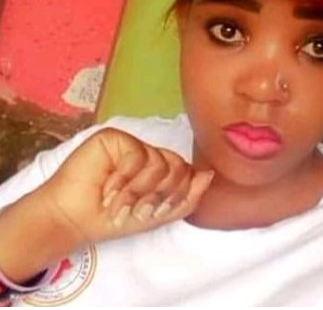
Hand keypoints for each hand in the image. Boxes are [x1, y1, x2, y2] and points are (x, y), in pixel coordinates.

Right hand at [40, 128, 213, 246]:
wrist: (76, 219)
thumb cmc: (115, 219)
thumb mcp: (159, 216)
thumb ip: (188, 198)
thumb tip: (210, 174)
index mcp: (162, 169)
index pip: (187, 173)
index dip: (174, 195)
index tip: (150, 214)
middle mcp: (150, 154)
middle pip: (178, 167)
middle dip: (158, 196)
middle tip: (136, 210)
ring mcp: (133, 144)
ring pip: (160, 164)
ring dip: (138, 192)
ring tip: (118, 203)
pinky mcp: (115, 138)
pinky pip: (137, 156)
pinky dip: (124, 180)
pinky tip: (107, 189)